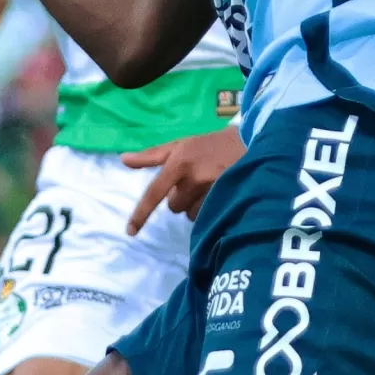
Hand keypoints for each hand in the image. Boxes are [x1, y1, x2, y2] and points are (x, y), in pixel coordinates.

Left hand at [122, 126, 243, 231]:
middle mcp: (193, 179)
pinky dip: (209, 209)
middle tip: (193, 183)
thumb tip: (123, 160)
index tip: (131, 232)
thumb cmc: (209, 144)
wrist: (250, 142)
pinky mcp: (226, 200)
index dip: (141, 214)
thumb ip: (152, 155)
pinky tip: (218, 195)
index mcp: (178, 163)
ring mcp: (211, 191)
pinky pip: (207, 216)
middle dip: (180, 198)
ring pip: (191, 214)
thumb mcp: (180, 144)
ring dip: (194, 205)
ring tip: (207, 188)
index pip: (154, 193)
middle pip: (174, 206)